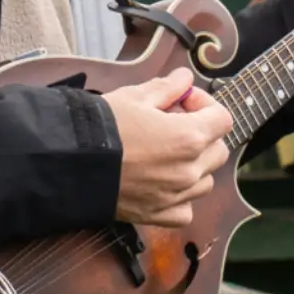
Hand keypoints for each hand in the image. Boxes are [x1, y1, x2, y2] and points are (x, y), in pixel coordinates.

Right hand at [105, 67, 233, 227]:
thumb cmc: (102, 127)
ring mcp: (176, 196)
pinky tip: (162, 183)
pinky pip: (186, 209)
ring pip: (206, 180)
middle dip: (202, 134)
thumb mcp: (135, 96)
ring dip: (195, 165)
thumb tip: (185, 78)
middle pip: (219, 150)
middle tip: (173, 124)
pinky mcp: (159, 214)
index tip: (182, 102)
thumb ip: (168, 87)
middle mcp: (189, 170)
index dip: (205, 104)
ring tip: (166, 153)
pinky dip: (181, 197)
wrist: (70, 163)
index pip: (223, 118)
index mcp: (189, 137)